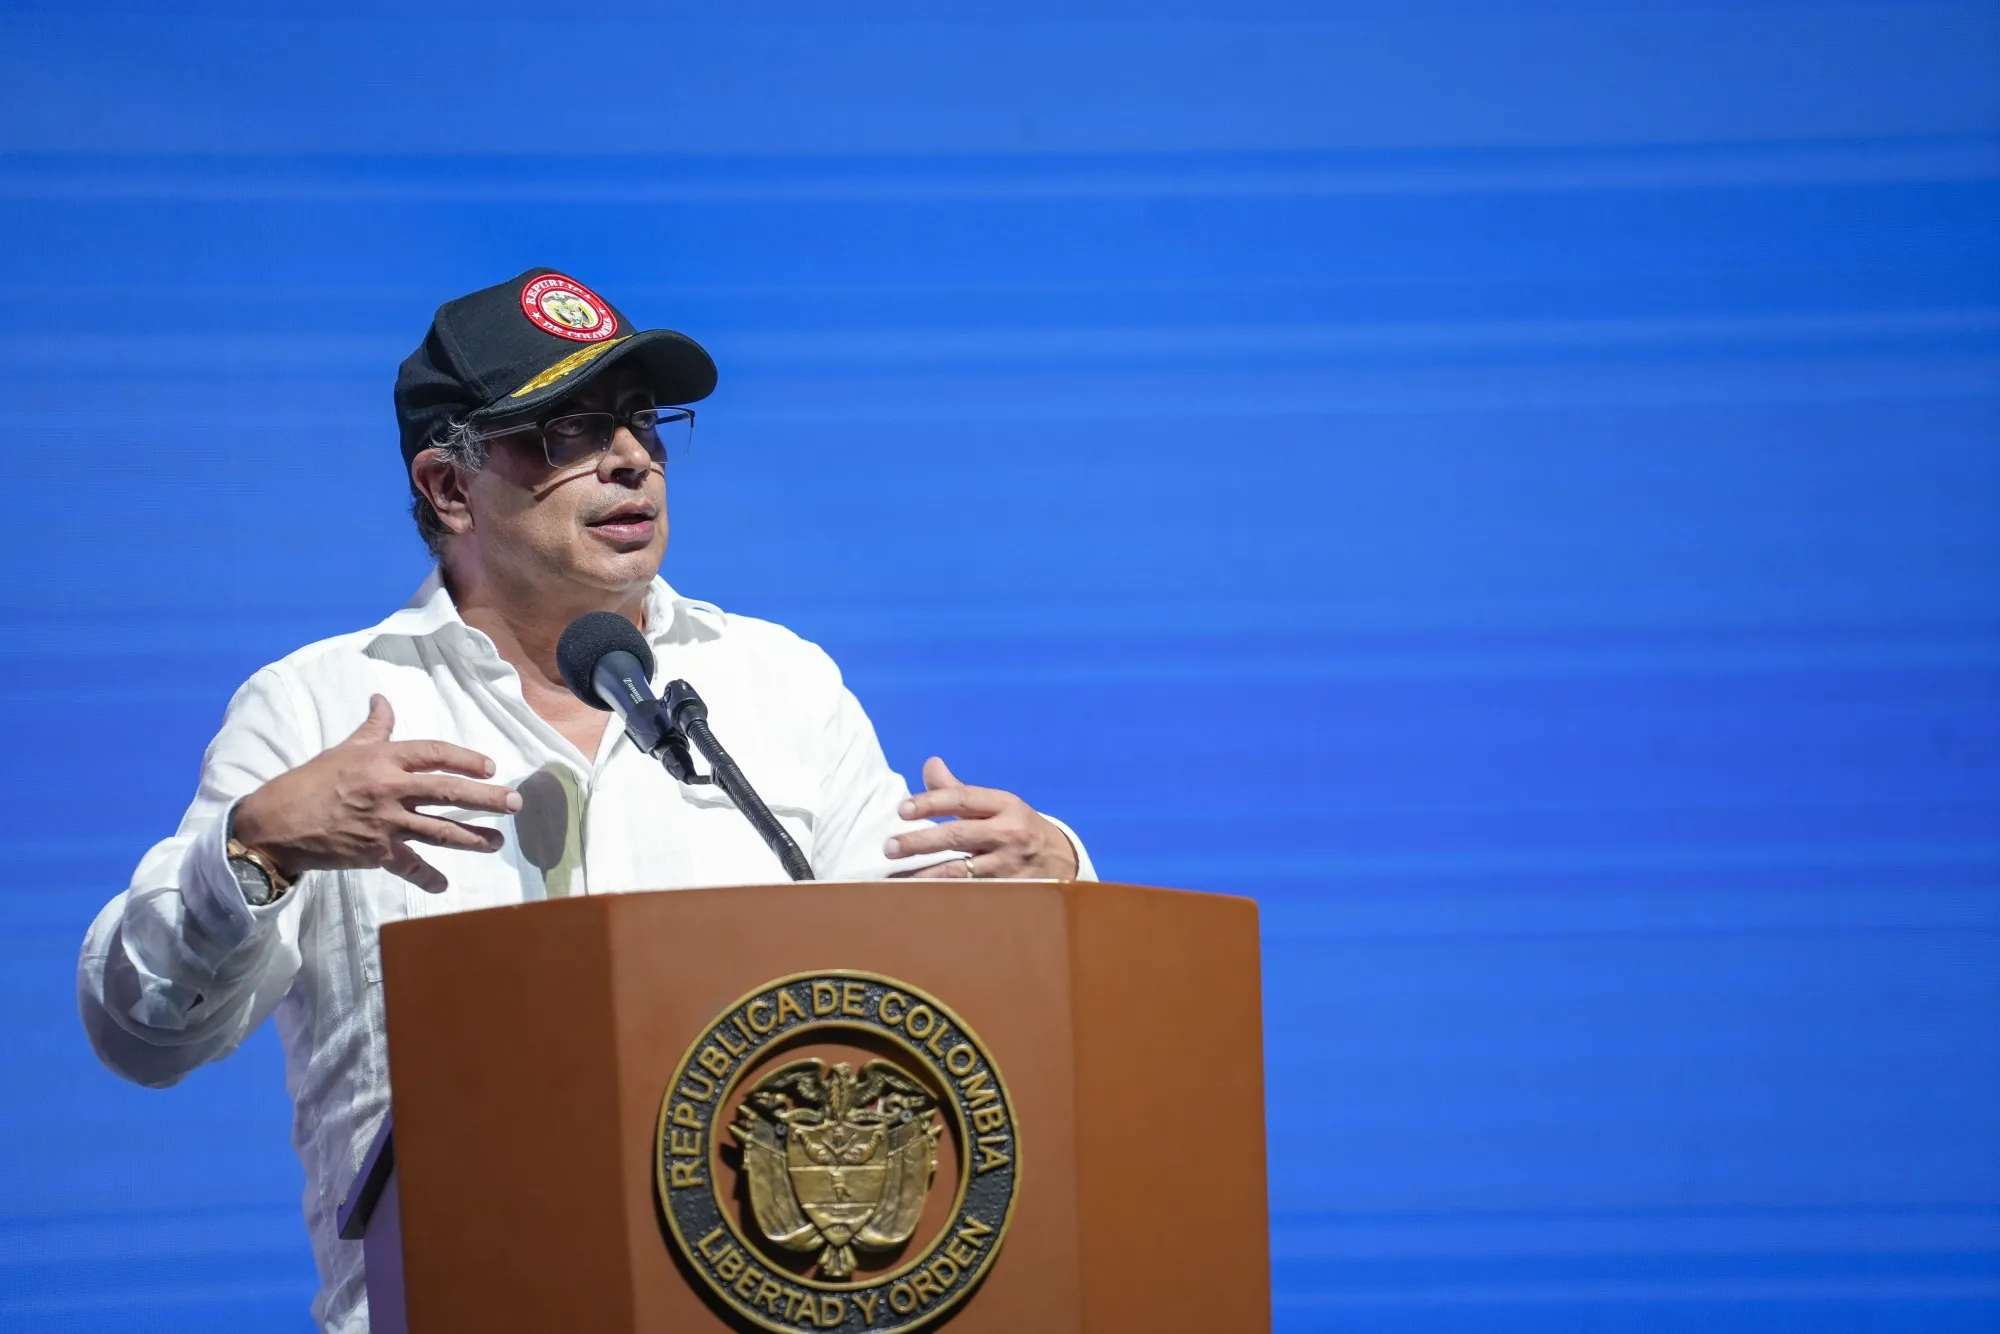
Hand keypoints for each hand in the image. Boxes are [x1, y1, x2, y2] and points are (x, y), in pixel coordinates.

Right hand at [230, 694, 521, 893]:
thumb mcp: (343, 749)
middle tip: (515, 804)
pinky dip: (428, 877)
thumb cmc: (309, 782)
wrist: (275, 823)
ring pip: (440, 831)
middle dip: (486, 798)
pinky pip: (410, 866)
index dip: (466, 758)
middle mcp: (390, 789)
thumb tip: (382, 699)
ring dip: (472, 838)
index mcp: (383, 760)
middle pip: (449, 792)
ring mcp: (386, 824)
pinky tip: (444, 885)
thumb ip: (373, 728)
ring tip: (497, 843)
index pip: (435, 753)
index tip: (490, 766)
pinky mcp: (376, 854)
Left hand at [882, 757, 1079, 880]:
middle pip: (957, 836)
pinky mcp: (1008, 891)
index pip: (963, 799)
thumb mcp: (998, 805)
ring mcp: (1008, 865)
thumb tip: (930, 765)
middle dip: (919, 842)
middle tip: (889, 847)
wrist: (1064, 862)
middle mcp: (1008, 832)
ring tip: (896, 878)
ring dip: (924, 875)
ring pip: (959, 870)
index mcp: (1005, 804)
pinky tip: (921, 898)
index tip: (902, 809)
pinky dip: (944, 894)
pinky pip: (969, 893)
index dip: (931, 802)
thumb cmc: (1018, 827)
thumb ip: (959, 790)